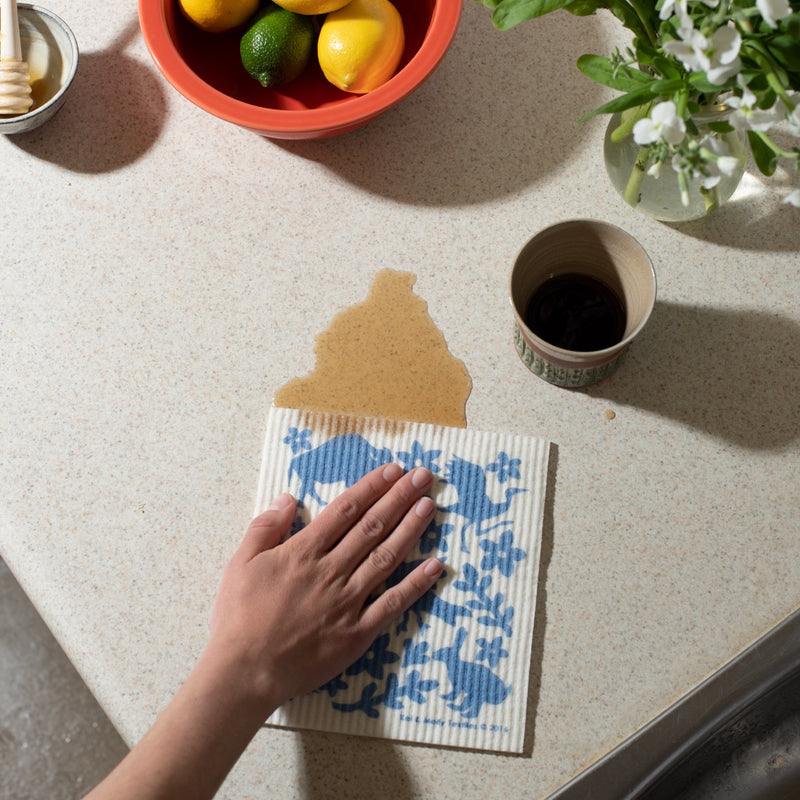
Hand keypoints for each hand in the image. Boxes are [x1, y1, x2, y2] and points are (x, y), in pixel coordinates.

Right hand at [203, 463, 442, 714]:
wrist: (245, 672)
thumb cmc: (239, 618)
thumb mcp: (241, 563)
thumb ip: (265, 527)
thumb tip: (288, 498)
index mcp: (303, 552)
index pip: (345, 510)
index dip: (371, 487)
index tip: (392, 469)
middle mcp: (331, 571)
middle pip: (372, 526)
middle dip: (399, 497)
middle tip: (422, 476)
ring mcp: (348, 601)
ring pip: (386, 557)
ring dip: (410, 529)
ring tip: (429, 505)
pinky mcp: (358, 632)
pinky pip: (393, 604)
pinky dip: (416, 585)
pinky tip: (435, 566)